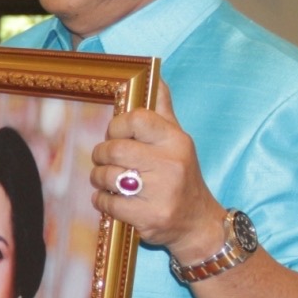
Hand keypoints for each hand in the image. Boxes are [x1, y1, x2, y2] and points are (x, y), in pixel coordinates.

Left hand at [89, 79, 224, 263]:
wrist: (197, 222)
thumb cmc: (181, 176)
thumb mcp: (178, 140)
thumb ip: (163, 110)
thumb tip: (156, 76)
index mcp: (176, 140)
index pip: (136, 119)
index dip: (117, 127)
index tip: (115, 135)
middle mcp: (171, 163)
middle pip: (115, 150)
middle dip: (101, 155)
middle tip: (103, 160)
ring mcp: (161, 192)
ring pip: (108, 177)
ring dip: (99, 179)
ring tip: (106, 180)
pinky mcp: (149, 216)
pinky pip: (109, 203)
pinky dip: (102, 201)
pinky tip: (110, 199)